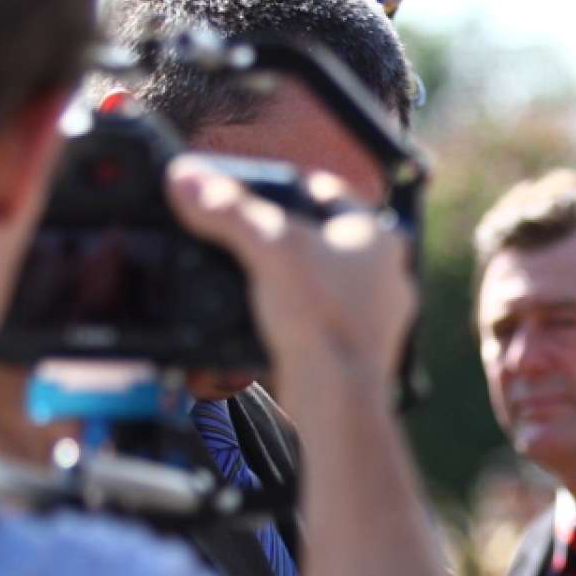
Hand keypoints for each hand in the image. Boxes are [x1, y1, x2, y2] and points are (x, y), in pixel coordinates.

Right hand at [164, 156, 412, 396]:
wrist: (339, 396)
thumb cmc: (319, 317)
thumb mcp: (266, 247)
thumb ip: (227, 210)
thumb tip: (186, 179)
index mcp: (377, 238)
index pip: (329, 192)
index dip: (286, 185)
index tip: (255, 189)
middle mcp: (389, 276)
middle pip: (328, 240)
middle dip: (288, 238)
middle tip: (249, 237)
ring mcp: (381, 318)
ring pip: (329, 284)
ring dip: (293, 281)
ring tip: (253, 279)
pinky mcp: (364, 354)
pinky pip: (324, 324)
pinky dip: (296, 320)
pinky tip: (269, 322)